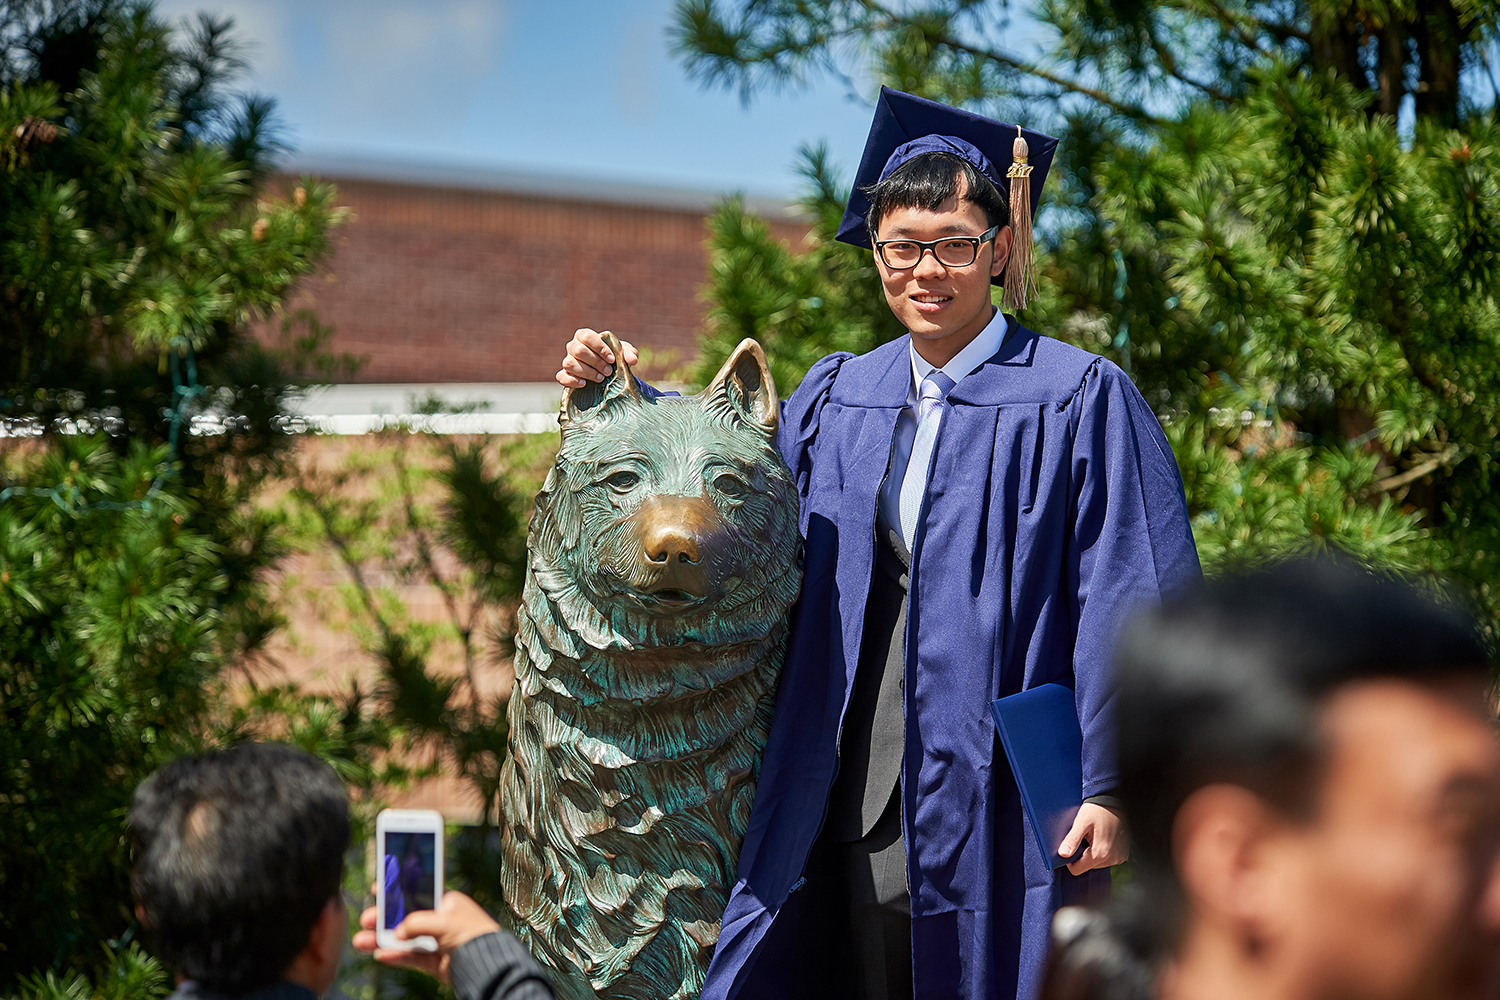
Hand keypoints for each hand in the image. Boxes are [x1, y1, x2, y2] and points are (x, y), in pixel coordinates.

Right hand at [352, 887, 501, 983]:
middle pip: (405, 917)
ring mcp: (436, 941)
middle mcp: (439, 920)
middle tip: (366, 919)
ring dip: (382, 939)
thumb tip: (397, 933)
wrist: (487, 963)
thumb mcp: (443, 921)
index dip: (398, 890)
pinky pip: (410, 957)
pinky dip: (395, 956)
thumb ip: (417, 922)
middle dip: (384, 918)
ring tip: (361, 941)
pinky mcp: (434, 961)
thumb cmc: (473, 933)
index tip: (377, 888)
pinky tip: (379, 954)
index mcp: (445, 902)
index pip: (417, 892)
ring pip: (403, 939)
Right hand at [557, 328, 637, 387]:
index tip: (612, 359)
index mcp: (585, 336)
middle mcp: (573, 346)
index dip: (599, 348)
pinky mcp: (565, 374)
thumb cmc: (613, 357)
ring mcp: (568, 360)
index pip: (587, 336)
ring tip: (601, 378)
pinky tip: (584, 384)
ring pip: (569, 363)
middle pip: (578, 351)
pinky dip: (571, 380)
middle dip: (596, 362)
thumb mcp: (623, 352)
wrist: (607, 372)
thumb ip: (629, 353)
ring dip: (586, 372)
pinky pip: (561, 376)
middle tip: (608, 371)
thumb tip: (632, 360)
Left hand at [1059, 802, 1129, 875]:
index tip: (1071, 846)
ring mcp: (1119, 857)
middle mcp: (1112, 859)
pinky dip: (1102, 850)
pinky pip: (1107, 858)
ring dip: (1092, 852)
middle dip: (1082, 854)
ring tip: (1094, 836)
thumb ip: (1072, 839)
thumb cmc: (1098, 810)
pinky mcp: (1123, 854)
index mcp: (1101, 853)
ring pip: (1097, 863)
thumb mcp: (1081, 822)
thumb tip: (1063, 854)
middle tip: (1084, 837)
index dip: (1070, 860)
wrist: (1115, 801)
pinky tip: (1102, 837)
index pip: (1077, 870)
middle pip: (1087, 866)